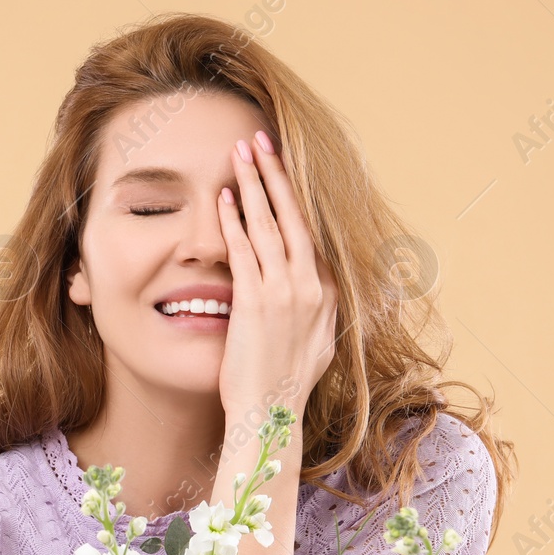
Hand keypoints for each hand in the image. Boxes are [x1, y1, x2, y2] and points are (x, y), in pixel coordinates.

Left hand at [217, 131, 338, 420]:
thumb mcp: (316, 346)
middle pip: (293, 217)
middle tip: (261, 139)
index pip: (311, 232)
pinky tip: (226, 198)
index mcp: (327, 295)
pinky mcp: (257, 303)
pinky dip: (235, 221)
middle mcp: (311, 288)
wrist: (271, 416)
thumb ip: (317, 313)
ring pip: (269, 225)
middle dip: (276, 173)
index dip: (296, 195)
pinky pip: (244, 251)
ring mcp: (285, 294)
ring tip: (241, 152)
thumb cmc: (286, 386)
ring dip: (255, 184)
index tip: (283, 166)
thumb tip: (318, 294)